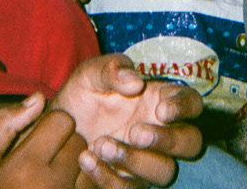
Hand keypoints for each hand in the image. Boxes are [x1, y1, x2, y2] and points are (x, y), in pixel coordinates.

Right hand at [0, 93, 86, 188]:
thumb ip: (4, 123)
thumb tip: (39, 99)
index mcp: (25, 167)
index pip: (63, 120)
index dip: (48, 124)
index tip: (33, 138)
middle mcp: (52, 186)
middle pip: (78, 141)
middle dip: (62, 144)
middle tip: (40, 160)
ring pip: (87, 166)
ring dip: (73, 166)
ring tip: (48, 177)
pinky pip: (88, 187)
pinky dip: (75, 183)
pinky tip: (53, 186)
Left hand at [50, 55, 202, 187]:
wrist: (56, 124)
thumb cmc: (82, 94)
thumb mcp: (91, 73)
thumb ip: (113, 69)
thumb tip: (135, 82)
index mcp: (159, 100)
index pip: (191, 103)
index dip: (184, 107)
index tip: (162, 110)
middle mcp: (160, 131)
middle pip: (190, 142)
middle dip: (169, 140)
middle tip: (136, 133)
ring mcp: (145, 159)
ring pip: (164, 171)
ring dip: (138, 161)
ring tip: (101, 144)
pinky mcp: (125, 180)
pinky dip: (109, 178)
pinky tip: (87, 159)